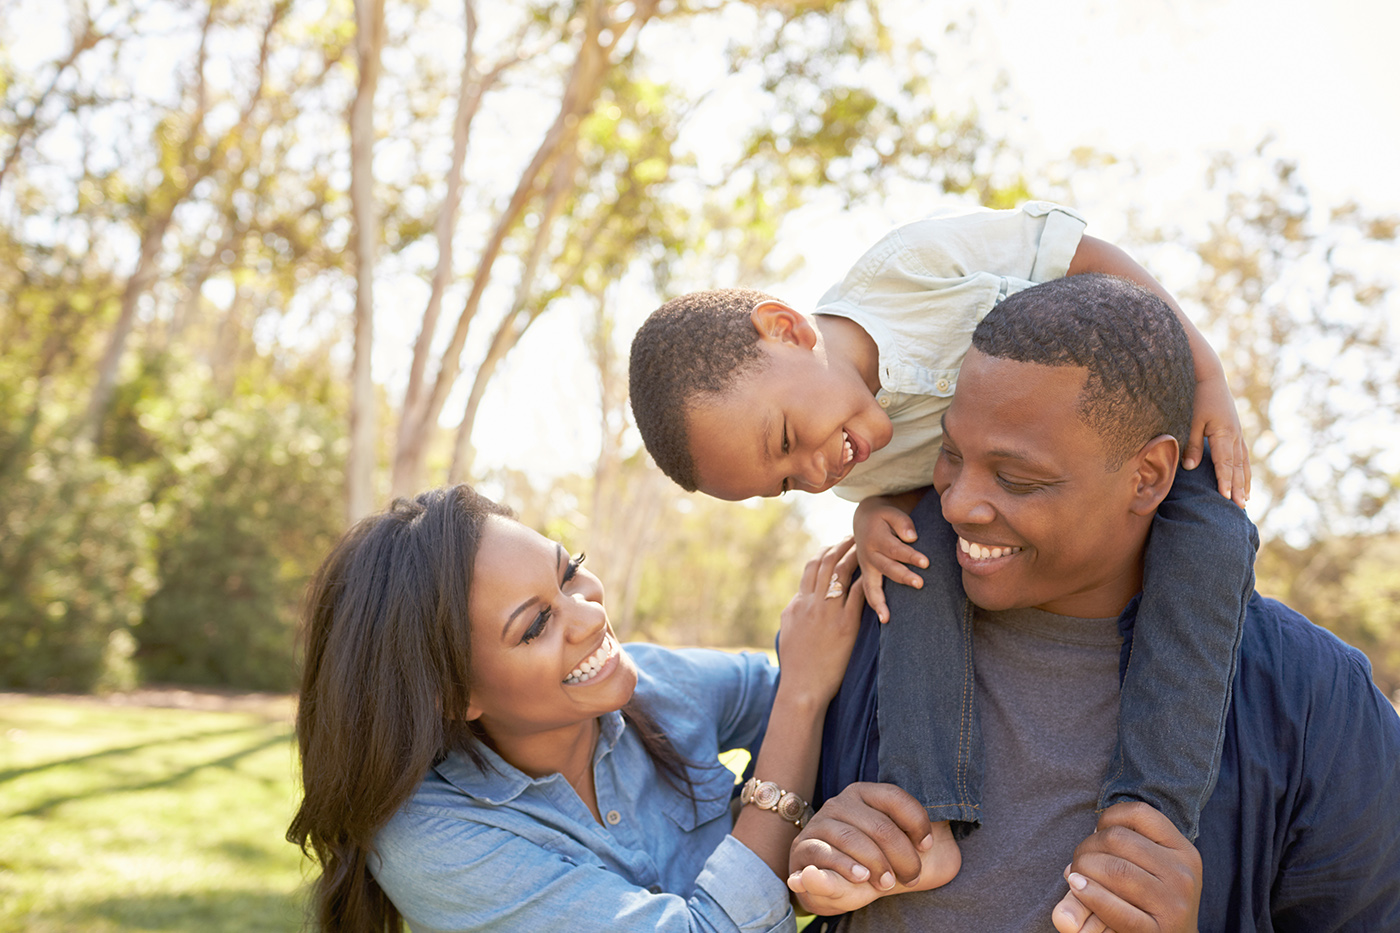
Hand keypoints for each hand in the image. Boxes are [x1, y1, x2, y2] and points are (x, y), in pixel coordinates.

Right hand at [775, 537, 865, 705]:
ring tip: (867, 546)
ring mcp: (828, 612)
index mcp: (798, 603)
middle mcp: (811, 602)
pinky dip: (867, 579)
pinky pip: (858, 594)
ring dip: (854, 556)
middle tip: (854, 537)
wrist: (802, 687)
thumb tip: (798, 599)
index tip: (836, 544)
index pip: (811, 567)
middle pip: (826, 563)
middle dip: (841, 546)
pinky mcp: (845, 625)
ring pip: (841, 572)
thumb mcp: (787, 631)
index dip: (825, 551)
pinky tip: (877, 571)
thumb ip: (794, 611)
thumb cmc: (796, 664)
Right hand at [787, 783, 957, 912]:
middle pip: (879, 825)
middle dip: (902, 856)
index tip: (926, 847)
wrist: (834, 886)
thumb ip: (923, 840)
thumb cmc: (874, 863)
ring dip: (876, 864)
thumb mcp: (902, 849)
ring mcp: (820, 823)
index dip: (917, 823)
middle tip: (912, 878)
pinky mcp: (803, 847)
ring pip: (852, 838)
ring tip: (888, 883)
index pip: (895, 798)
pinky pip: (826, 853)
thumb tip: (942, 837)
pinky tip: (861, 878)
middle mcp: (841, 802)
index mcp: (866, 794)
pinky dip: (846, 867)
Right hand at [852, 498, 926, 623]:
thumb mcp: (891, 513)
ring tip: (887, 616)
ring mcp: (866, 566)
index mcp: (876, 537)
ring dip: (881, 600)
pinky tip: (885, 619)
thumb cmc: (884, 517)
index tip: (926, 563)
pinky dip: (875, 605)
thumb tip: (912, 537)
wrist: (864, 520)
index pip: (895, 549)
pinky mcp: (867, 574)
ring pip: (872, 585)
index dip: (910, 556)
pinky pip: (868, 592)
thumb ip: (902, 523)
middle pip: (886, 567)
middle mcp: (868, 554)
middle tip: (919, 584)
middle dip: (903, 576)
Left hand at [1051, 802, 1201, 932]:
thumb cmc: (1150, 902)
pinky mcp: (1157, 931)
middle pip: (1118, 838)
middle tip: (1079, 862)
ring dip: (1083, 869)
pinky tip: (1078, 888)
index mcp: (1183, 851)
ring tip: (1076, 878)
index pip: (1140, 813)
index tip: (1098, 833)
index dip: (1108, 817)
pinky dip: (1088, 895)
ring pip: (1114, 869)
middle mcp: (1182, 874)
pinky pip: (1114, 907)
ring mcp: (1173, 903)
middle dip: (1087, 846)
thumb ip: (1116, 852)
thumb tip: (1077, 857)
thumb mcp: (1148, 870)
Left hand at [1184, 365, 1249, 507]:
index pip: (1225, 463)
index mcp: (1224, 433)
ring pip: (1243, 462)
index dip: (1226, 481)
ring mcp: (1238, 433)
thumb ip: (1192, 444)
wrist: (1210, 376)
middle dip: (1239, 487)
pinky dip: (1243, 469)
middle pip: (1238, 467)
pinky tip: (1244, 478)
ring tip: (1245, 499)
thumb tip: (1190, 467)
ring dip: (1244, 481)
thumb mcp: (1191, 420)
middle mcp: (1235, 435)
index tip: (1226, 498)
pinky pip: (1242, 455)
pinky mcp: (1236, 430)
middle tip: (1240, 507)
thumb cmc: (1197, 397)